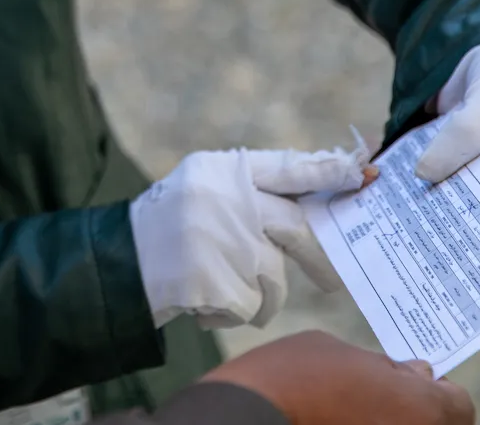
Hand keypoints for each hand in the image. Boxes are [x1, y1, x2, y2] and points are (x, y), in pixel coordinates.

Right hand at [129, 139, 375, 329]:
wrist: (118, 263)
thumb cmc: (170, 225)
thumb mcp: (203, 188)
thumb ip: (251, 191)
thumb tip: (314, 204)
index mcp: (222, 170)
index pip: (286, 167)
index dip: (326, 171)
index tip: (361, 173)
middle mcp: (226, 199)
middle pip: (296, 228)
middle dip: (318, 259)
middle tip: (332, 281)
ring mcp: (221, 241)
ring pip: (273, 276)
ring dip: (257, 293)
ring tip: (220, 286)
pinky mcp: (215, 281)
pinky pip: (251, 305)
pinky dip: (234, 312)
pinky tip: (204, 301)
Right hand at [202, 331, 474, 424]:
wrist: (247, 415)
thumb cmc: (295, 374)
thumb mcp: (341, 352)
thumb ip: (384, 366)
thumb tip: (416, 375)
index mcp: (421, 408)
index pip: (459, 404)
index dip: (439, 391)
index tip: (416, 383)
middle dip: (419, 410)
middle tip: (388, 397)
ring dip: (393, 422)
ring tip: (360, 411)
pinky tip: (344, 420)